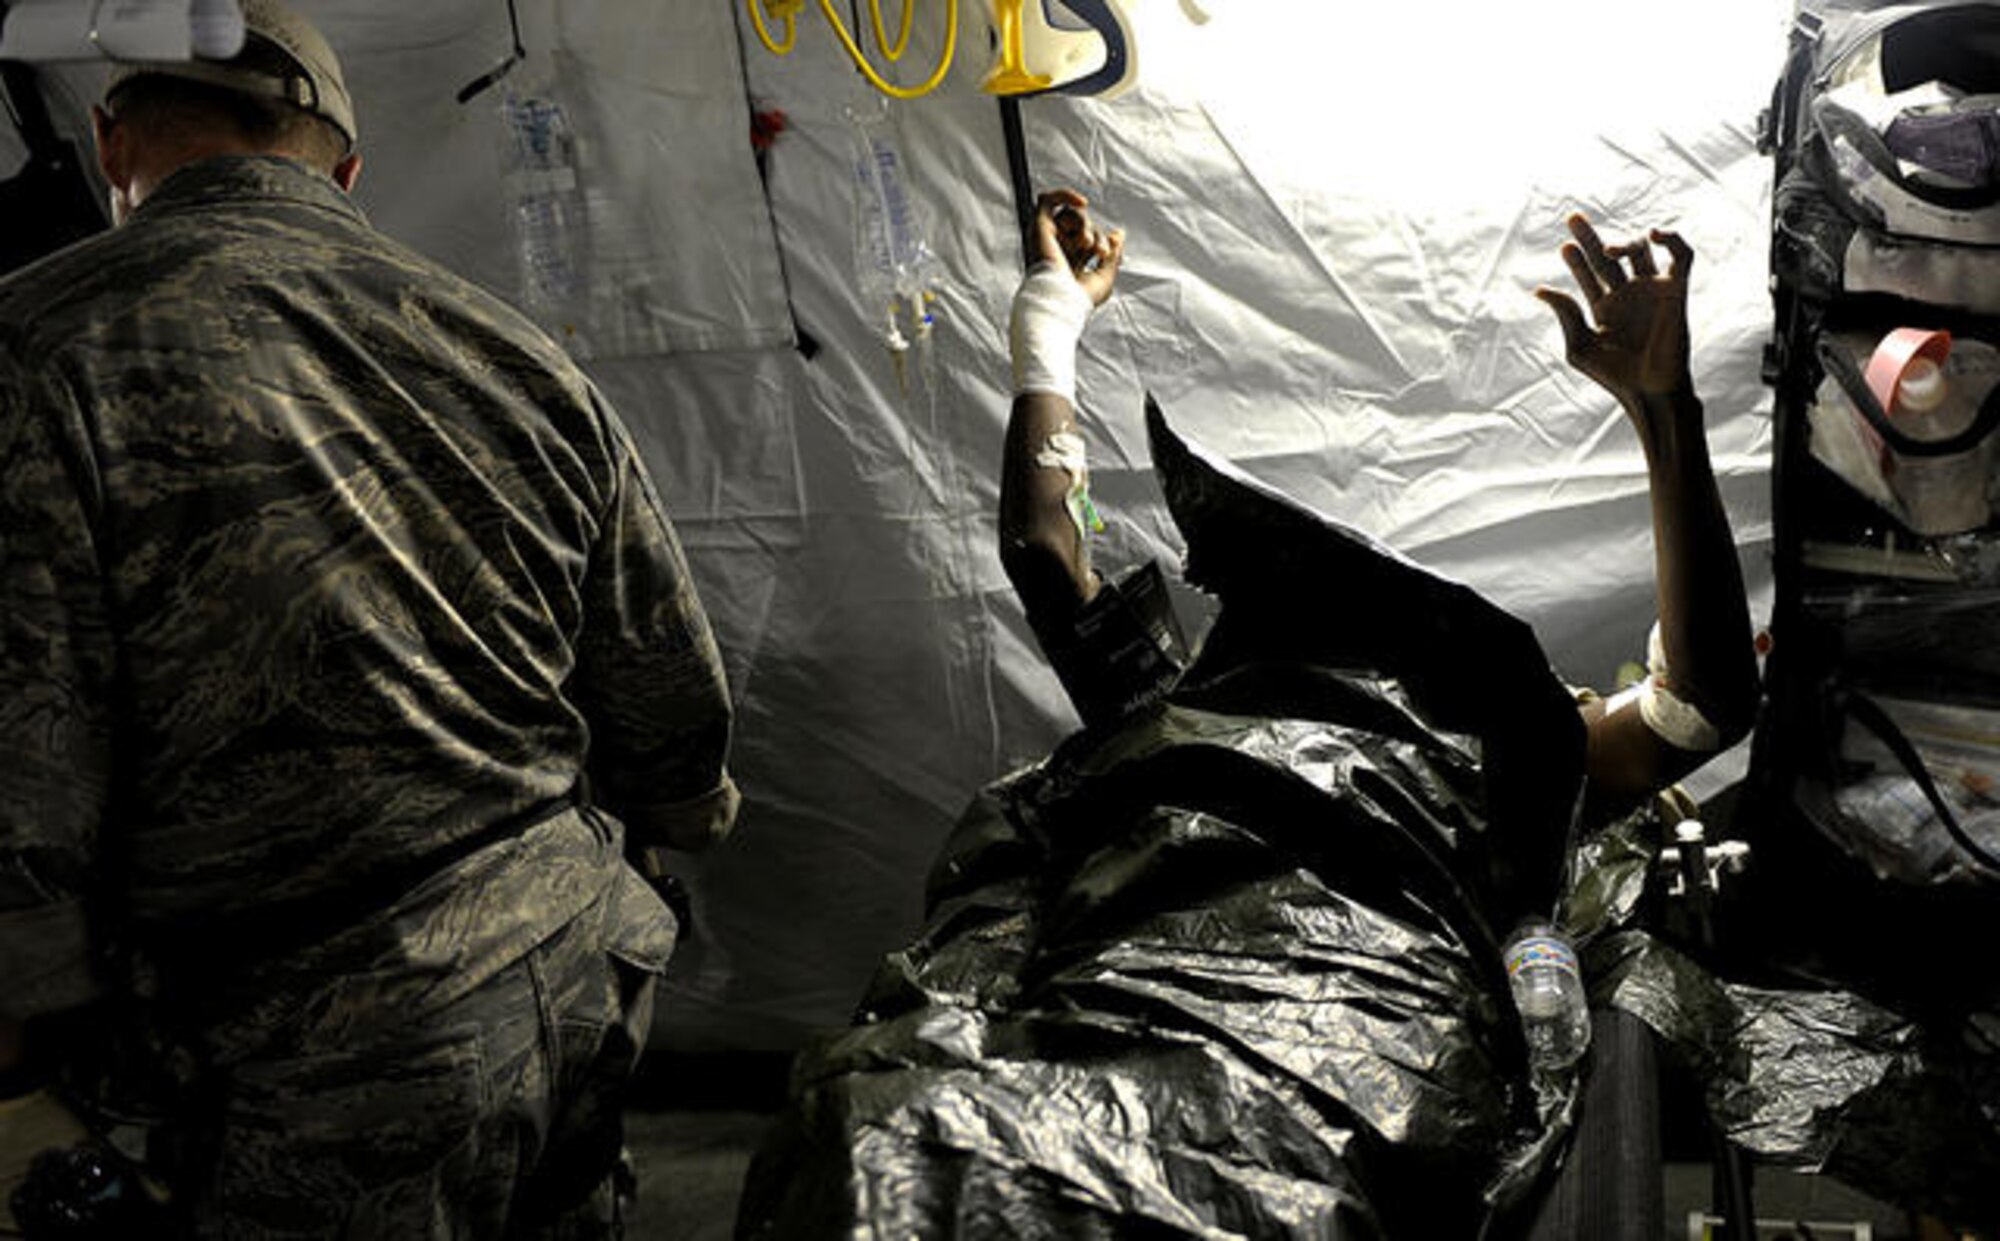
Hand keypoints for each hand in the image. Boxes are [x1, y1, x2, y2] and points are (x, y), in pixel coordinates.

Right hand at [1031, 188, 1122, 306]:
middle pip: (1082, 226)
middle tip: (1100, 252)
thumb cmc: (1079, 298)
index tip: (1106, 253)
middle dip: (1096, 236)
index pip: (1088, 240)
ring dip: (1085, 225)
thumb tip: (1118, 235)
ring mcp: (1048, 238)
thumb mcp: (1105, 277)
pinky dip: (1066, 195)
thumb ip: (1113, 255)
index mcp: (1070, 262)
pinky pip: (1049, 200)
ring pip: (1071, 215)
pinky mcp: (1040, 228)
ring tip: (1086, 242)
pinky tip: (1082, 202)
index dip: (1101, 241)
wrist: (1061, 299)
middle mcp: (1058, 249)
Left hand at [1536, 213, 1694, 411]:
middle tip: (1572, 217)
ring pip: (1640, 250)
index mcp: (1605, 307)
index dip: (1576, 258)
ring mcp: (1652, 291)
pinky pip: (1681, 256)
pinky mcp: (1676, 291)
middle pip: (1609, 256)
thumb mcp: (1580, 346)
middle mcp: (1629, 295)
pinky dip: (1672, 239)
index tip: (1565, 247)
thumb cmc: (1614, 376)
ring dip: (1624, 243)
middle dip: (1590, 237)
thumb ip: (1565, 314)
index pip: (1588, 273)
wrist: (1649, 391)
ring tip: (1606, 250)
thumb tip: (1540, 289)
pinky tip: (1654, 235)